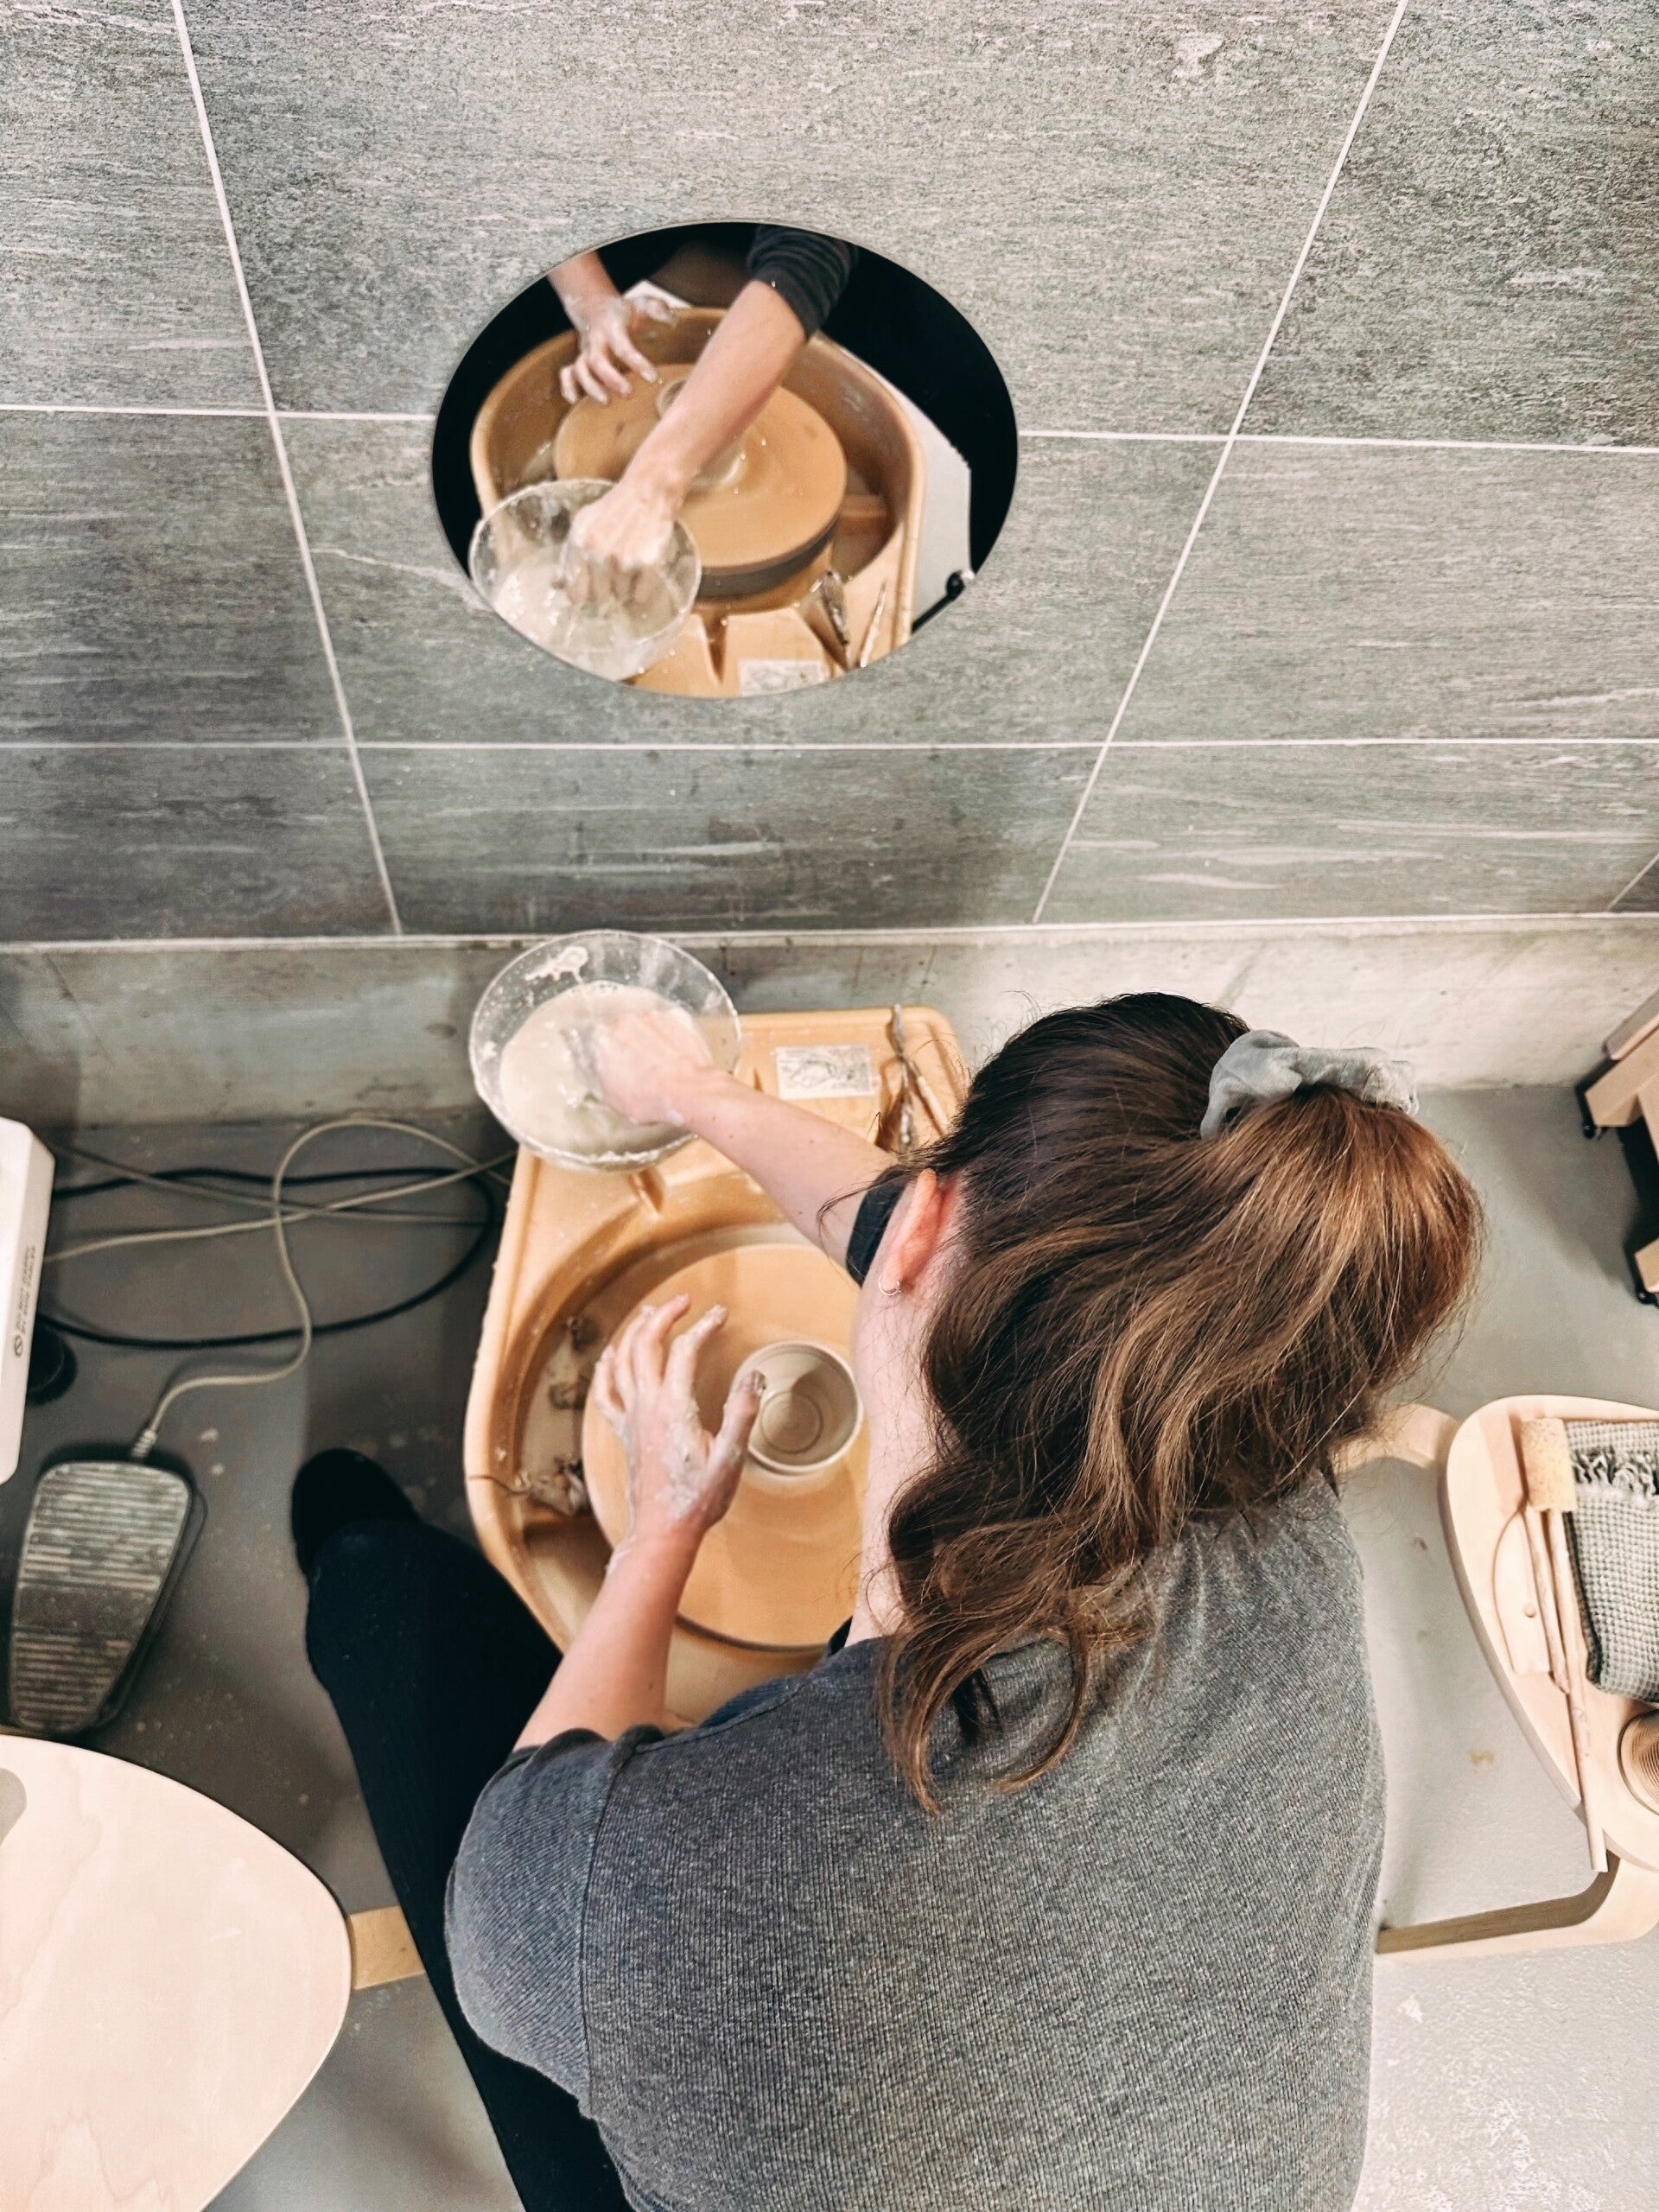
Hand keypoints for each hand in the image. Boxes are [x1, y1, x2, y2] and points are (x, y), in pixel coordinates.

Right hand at [560, 290, 672, 405]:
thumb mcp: (641, 305)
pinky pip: (567, 374)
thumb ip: (657, 309)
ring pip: (580, 370)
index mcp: (612, 328)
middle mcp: (596, 342)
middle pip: (597, 361)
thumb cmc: (623, 313)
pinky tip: (574, 400)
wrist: (596, 308)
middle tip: (628, 393)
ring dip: (590, 387)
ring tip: (606, 402)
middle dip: (610, 379)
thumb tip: (672, 320)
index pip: (623, 346)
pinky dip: (567, 386)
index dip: (637, 363)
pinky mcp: (578, 363)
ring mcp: (585, 353)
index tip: (653, 378)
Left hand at [562, 475, 678, 607]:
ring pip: (621, 596)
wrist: (647, 492)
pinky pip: (640, 596)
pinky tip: (642, 569)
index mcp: (579, 546)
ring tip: (629, 562)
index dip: (583, 594)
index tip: (590, 588)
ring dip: (625, 585)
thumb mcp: (582, 526)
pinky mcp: (648, 565)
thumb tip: (556, 585)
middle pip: (599, 599)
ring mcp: (624, 561)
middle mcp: (599, 556)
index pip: (575, 594)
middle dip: (606, 589)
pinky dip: (642, 588)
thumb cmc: (611, 510)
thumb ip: (568, 556)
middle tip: (613, 572)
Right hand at [587, 1002, 720, 1126]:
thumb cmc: (649, 1099)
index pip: (586, 1038)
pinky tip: (674, 1056)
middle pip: (616, 1029)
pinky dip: (668, 1036)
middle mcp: (623, 1020)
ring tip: (657, 1064)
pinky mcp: (676, 1016)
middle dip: (622, 1044)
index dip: (594, 1051)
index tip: (601, 1061)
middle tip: (633, 1066)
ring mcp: (651, 1016)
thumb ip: (596, 1076)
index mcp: (600, 1038)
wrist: (690, 1091)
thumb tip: (593, 1068)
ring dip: (646, 1039)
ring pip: (643, 1025)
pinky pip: (666, 1025)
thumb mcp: (611, 1098)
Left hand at [591, 1296, 760, 1551]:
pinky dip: (606, 1370)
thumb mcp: (731, 1457)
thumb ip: (741, 1412)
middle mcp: (647, 1407)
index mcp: (674, 1408)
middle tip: (685, 1301)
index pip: (686, 1350)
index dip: (704, 1326)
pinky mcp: (625, 1432)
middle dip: (665, 1316)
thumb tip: (753, 1375)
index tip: (721, 1314)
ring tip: (650, 1313)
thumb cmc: (699, 1498)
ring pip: (623, 1362)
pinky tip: (611, 1357)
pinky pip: (607, 1393)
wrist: (663, 1530)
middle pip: (647, 1345)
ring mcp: (632, 1418)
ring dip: (635, 1332)